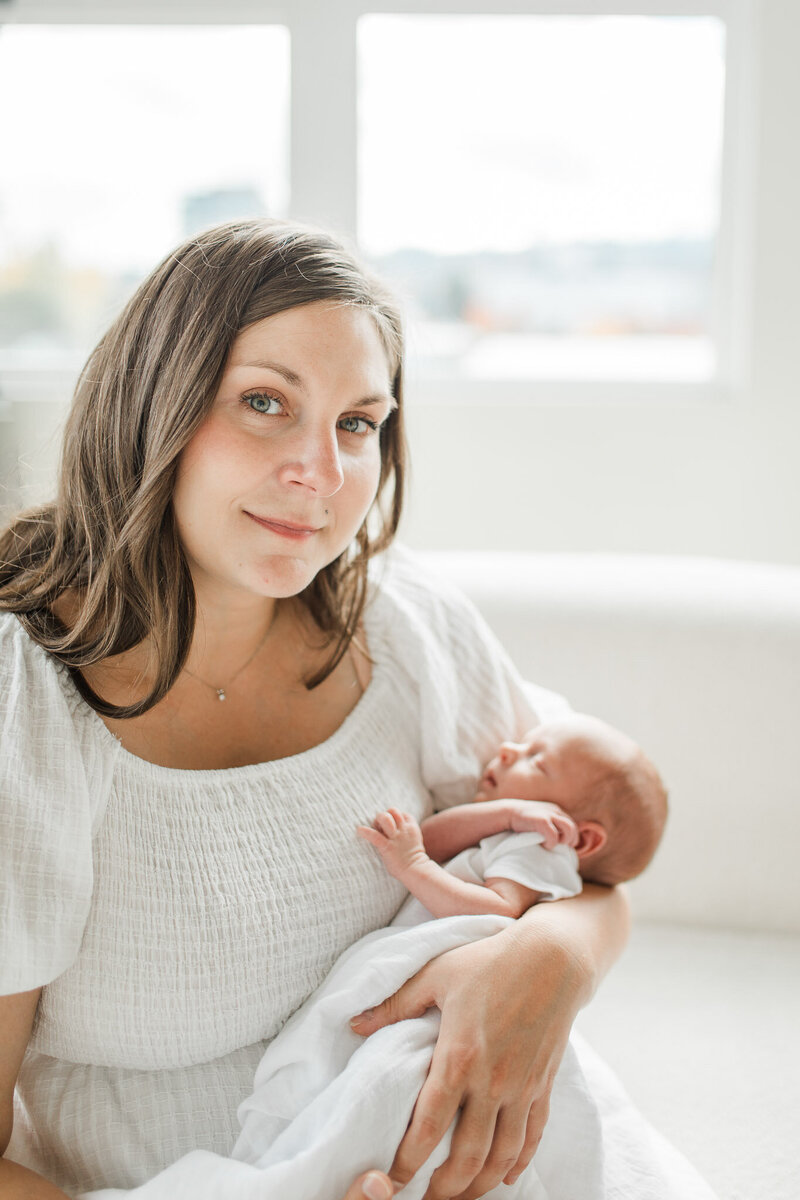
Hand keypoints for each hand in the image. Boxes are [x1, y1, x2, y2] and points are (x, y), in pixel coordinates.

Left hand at [350, 924, 584, 1199]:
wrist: (555, 957)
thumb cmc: (491, 961)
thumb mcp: (437, 974)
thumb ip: (395, 1003)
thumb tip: (355, 1023)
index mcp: (459, 1057)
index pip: (428, 1128)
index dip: (407, 1162)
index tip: (391, 1179)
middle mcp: (493, 1082)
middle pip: (468, 1158)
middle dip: (444, 1190)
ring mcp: (522, 1088)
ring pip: (502, 1158)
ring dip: (480, 1186)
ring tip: (458, 1197)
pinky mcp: (544, 1085)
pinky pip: (533, 1137)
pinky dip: (519, 1163)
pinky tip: (506, 1177)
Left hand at [357, 808, 427, 878]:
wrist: (415, 871)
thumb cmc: (411, 858)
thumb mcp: (413, 839)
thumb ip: (404, 831)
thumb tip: (391, 827)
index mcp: (411, 827)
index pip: (400, 813)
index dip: (393, 817)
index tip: (388, 827)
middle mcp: (404, 830)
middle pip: (392, 810)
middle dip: (383, 815)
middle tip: (379, 827)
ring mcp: (396, 838)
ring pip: (385, 818)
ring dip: (377, 821)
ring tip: (375, 829)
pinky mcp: (387, 847)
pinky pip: (375, 836)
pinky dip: (365, 832)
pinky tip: (359, 830)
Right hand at [507, 800, 577, 848]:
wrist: (508, 812)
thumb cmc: (523, 820)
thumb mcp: (540, 818)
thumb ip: (550, 824)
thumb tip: (559, 839)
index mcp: (556, 810)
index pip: (572, 824)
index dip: (571, 836)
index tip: (564, 845)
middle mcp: (555, 811)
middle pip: (573, 827)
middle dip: (570, 840)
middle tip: (561, 847)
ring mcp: (549, 815)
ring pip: (569, 829)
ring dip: (565, 840)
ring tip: (554, 845)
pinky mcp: (542, 821)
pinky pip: (554, 835)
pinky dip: (551, 843)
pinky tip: (544, 845)